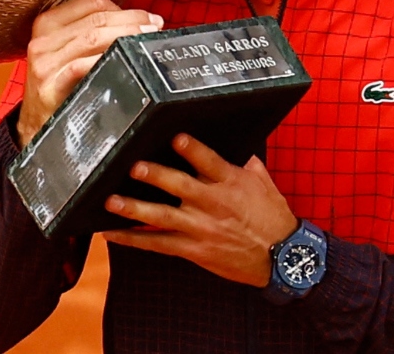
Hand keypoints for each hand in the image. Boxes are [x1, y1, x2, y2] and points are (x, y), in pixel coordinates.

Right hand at [18, 0, 162, 146]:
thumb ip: (91, 34)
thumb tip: (135, 22)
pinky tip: (124, 61)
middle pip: (96, 19)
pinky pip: (81, 66)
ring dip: (124, 37)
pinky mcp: (49, 85)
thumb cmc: (59, 88)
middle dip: (131, 21)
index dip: (123, 7)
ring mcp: (44, 62)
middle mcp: (43, 40)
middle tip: (153, 26)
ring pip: (91, 38)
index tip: (146, 15)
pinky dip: (104, 59)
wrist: (39, 127)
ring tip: (145, 40)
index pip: (91, 3)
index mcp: (48, 24)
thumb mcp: (67, 53)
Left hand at [101, 133, 297, 286]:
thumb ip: (246, 163)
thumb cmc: (273, 218)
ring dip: (135, 208)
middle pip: (180, 186)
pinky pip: (159, 243)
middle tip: (134, 166)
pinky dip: (134, 238)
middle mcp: (212, 203)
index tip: (175, 137)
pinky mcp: (194, 249)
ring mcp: (201, 228)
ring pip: (163, 216)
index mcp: (230, 182)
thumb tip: (236, 146)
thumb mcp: (264, 184)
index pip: (209, 161)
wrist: (282, 258)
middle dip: (156, 176)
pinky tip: (113, 232)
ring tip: (111, 200)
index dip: (192, 149)